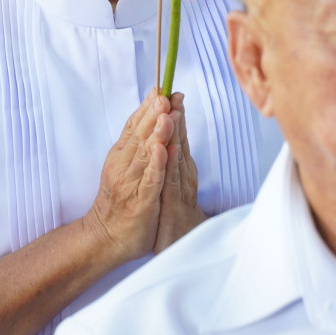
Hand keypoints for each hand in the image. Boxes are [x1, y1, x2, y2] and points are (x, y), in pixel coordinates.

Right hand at [84, 90, 178, 263]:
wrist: (104, 237)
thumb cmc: (118, 201)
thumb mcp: (124, 167)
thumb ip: (136, 144)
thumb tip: (149, 118)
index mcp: (121, 155)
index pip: (134, 125)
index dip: (147, 106)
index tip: (160, 87)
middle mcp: (123, 165)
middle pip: (140, 134)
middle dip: (153, 113)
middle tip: (165, 93)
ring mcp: (131, 183)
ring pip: (145, 153)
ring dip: (156, 132)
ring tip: (166, 113)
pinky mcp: (140, 201)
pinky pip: (149, 180)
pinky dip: (155, 163)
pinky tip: (162, 148)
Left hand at [153, 94, 205, 250]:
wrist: (154, 242)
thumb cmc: (161, 211)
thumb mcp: (166, 180)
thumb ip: (170, 155)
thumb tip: (168, 132)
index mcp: (179, 167)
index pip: (177, 136)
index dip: (176, 114)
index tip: (173, 92)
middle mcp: (180, 176)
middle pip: (177, 142)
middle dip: (175, 117)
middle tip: (174, 94)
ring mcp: (174, 190)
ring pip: (173, 158)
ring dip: (171, 134)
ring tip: (171, 112)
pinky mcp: (164, 204)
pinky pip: (164, 181)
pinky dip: (164, 163)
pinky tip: (163, 148)